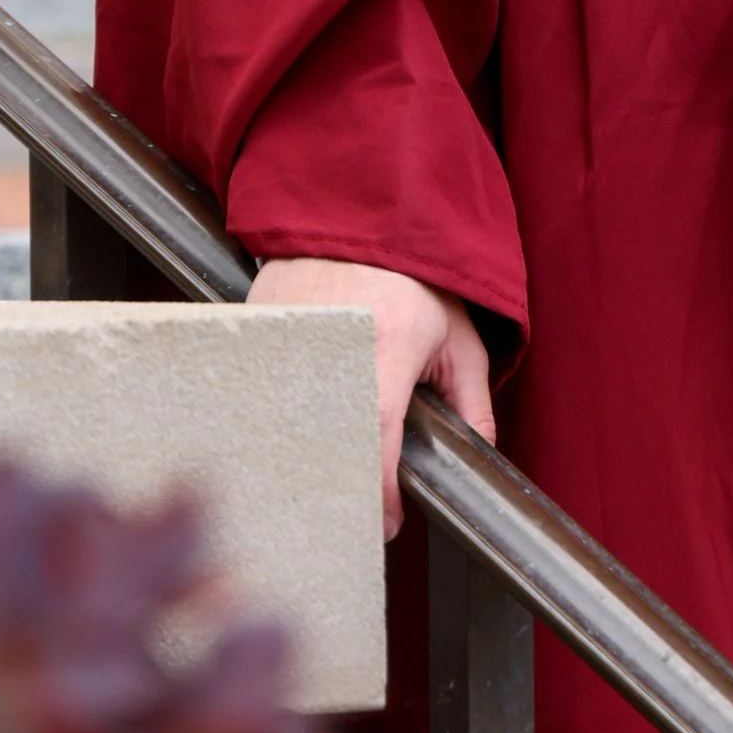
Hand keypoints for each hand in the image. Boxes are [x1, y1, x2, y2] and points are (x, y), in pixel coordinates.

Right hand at [247, 257, 494, 536]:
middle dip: (338, 486)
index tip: (388, 523)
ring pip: (282, 420)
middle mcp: (330, 342)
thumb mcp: (458, 334)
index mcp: (386, 344)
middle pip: (322, 440)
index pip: (378, 437)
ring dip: (301, 455)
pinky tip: (288, 433)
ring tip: (318, 480)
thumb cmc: (416, 275)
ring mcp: (284, 334)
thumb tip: (478, 459)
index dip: (381, 491)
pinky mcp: (254, 326)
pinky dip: (272, 418)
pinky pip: (259, 391)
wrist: (360, 209)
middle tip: (352, 514)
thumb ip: (472, 400)